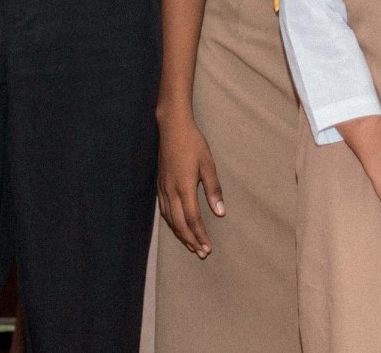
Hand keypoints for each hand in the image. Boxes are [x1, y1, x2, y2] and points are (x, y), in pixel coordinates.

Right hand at [156, 110, 223, 256]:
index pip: (192, 219)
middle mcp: (171, 191)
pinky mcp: (159, 184)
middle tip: (201, 253)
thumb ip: (213, 189)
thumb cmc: (193, 143)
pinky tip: (176, 226)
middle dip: (191, 240)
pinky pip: (163, 211)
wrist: (172, 127)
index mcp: (184, 187)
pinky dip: (171, 223)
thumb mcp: (208, 164)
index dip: (200, 235)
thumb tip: (220, 213)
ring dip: (180, 234)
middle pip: (179, 224)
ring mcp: (163, 188)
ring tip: (191, 245)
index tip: (208, 248)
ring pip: (169, 219)